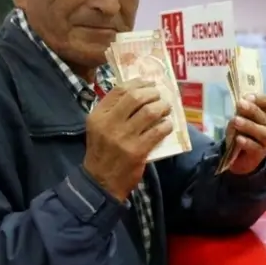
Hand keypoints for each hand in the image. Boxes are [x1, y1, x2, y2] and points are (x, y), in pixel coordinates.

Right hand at [83, 79, 172, 200]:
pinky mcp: (137, 150)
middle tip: (160, 96)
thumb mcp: (99, 128)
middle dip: (152, 93)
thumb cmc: (103, 152)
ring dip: (162, 107)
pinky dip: (166, 125)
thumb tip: (140, 93)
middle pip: (135, 97)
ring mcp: (124, 137)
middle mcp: (109, 123)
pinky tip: (167, 126)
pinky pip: (158, 131)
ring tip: (166, 108)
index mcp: (98, 116)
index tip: (149, 83)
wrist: (100, 182)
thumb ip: (113, 111)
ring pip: (149, 112)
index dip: (138, 83)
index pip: (119, 90)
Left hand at [227, 93, 265, 175]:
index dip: (260, 99)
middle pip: (265, 117)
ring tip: (235, 121)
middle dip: (252, 110)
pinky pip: (255, 147)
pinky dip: (246, 142)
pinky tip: (238, 139)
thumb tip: (241, 102)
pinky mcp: (260, 153)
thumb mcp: (240, 118)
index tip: (247, 97)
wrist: (241, 156)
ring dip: (249, 125)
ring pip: (262, 132)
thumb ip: (241, 111)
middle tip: (240, 104)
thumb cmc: (243, 132)